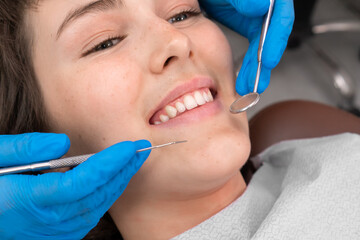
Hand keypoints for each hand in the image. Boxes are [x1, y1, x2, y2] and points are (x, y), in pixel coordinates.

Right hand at [0, 133, 150, 239]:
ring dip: (117, 184)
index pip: (82, 181)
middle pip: (96, 195)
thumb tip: (64, 143)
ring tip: (132, 162)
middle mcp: (46, 221)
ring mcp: (53, 232)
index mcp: (28, 200)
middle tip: (141, 150)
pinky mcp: (57, 236)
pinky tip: (112, 182)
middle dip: (123, 171)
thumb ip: (27, 148)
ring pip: (97, 207)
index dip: (110, 163)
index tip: (130, 146)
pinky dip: (105, 197)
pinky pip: (89, 216)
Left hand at [199, 0, 293, 94]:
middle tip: (255, 84)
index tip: (267, 60)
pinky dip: (248, 63)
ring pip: (262, 47)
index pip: (280, 19)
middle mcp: (268, 8)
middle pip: (273, 38)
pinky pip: (254, 48)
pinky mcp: (250, 25)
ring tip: (246, 87)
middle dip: (262, 64)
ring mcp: (260, 17)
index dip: (275, 41)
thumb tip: (262, 7)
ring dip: (255, 69)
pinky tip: (243, 78)